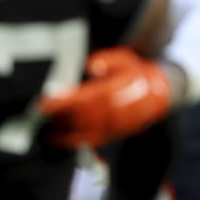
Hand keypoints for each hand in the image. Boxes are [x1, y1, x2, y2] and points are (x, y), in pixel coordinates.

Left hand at [40, 47, 171, 148]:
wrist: (160, 92)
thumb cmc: (136, 73)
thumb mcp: (124, 57)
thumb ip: (107, 59)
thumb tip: (90, 66)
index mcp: (116, 89)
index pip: (85, 97)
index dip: (63, 102)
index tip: (45, 104)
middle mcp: (117, 109)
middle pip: (83, 116)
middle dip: (60, 117)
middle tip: (40, 116)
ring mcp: (118, 123)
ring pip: (88, 131)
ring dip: (65, 132)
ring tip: (47, 131)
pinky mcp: (117, 133)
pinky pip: (95, 140)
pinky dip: (77, 142)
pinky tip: (62, 140)